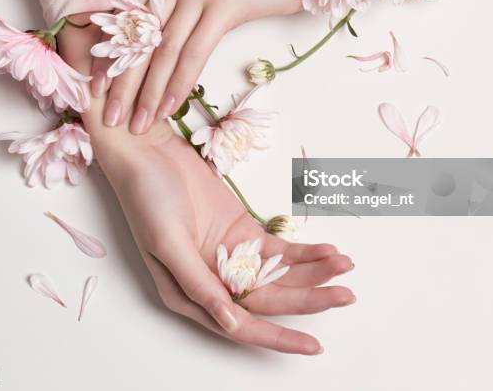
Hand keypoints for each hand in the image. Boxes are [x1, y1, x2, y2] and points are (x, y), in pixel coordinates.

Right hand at [58, 25, 355, 354]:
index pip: (241, 323)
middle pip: (269, 297)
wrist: (148, 149)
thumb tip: (229, 321)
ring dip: (312, 272)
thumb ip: (197, 282)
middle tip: (346, 294)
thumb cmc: (146, 195)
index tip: (313, 343)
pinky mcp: (241, 227)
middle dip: (309, 298)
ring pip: (278, 273)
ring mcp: (229, 251)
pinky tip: (326, 249)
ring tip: (345, 267)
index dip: (278, 335)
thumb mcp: (167, 241)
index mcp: (189, 292)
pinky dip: (303, 250)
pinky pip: (277, 247)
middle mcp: (213, 277)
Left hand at [89, 0, 412, 134]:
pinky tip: (170, 108)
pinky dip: (179, 84)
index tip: (97, 90)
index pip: (125, 20)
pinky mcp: (222, 4)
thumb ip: (170, 4)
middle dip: (123, 83)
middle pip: (140, 38)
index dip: (110, 57)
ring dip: (149, 93)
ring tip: (138, 123)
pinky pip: (194, 52)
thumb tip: (146, 44)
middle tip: (111, 116)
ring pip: (164, 50)